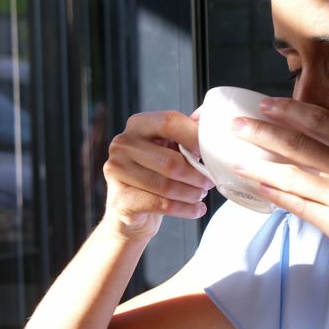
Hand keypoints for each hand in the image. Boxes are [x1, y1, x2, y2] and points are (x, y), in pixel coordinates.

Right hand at [101, 111, 213, 239]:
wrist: (129, 212)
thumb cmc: (156, 175)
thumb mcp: (171, 148)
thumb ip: (188, 132)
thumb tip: (208, 116)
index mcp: (137, 124)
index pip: (170, 122)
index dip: (196, 138)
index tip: (211, 154)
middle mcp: (122, 144)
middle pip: (172, 161)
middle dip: (197, 175)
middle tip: (209, 182)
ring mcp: (116, 171)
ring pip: (167, 186)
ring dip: (192, 194)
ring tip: (201, 195)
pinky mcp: (120, 199)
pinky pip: (161, 204)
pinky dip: (185, 209)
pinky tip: (197, 209)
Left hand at [232, 98, 328, 287]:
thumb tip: (326, 145)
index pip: (320, 120)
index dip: (288, 110)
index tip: (264, 104)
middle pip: (297, 143)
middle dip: (261, 132)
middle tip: (236, 126)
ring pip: (292, 175)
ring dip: (259, 166)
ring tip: (238, 159)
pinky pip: (299, 206)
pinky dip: (277, 195)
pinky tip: (260, 188)